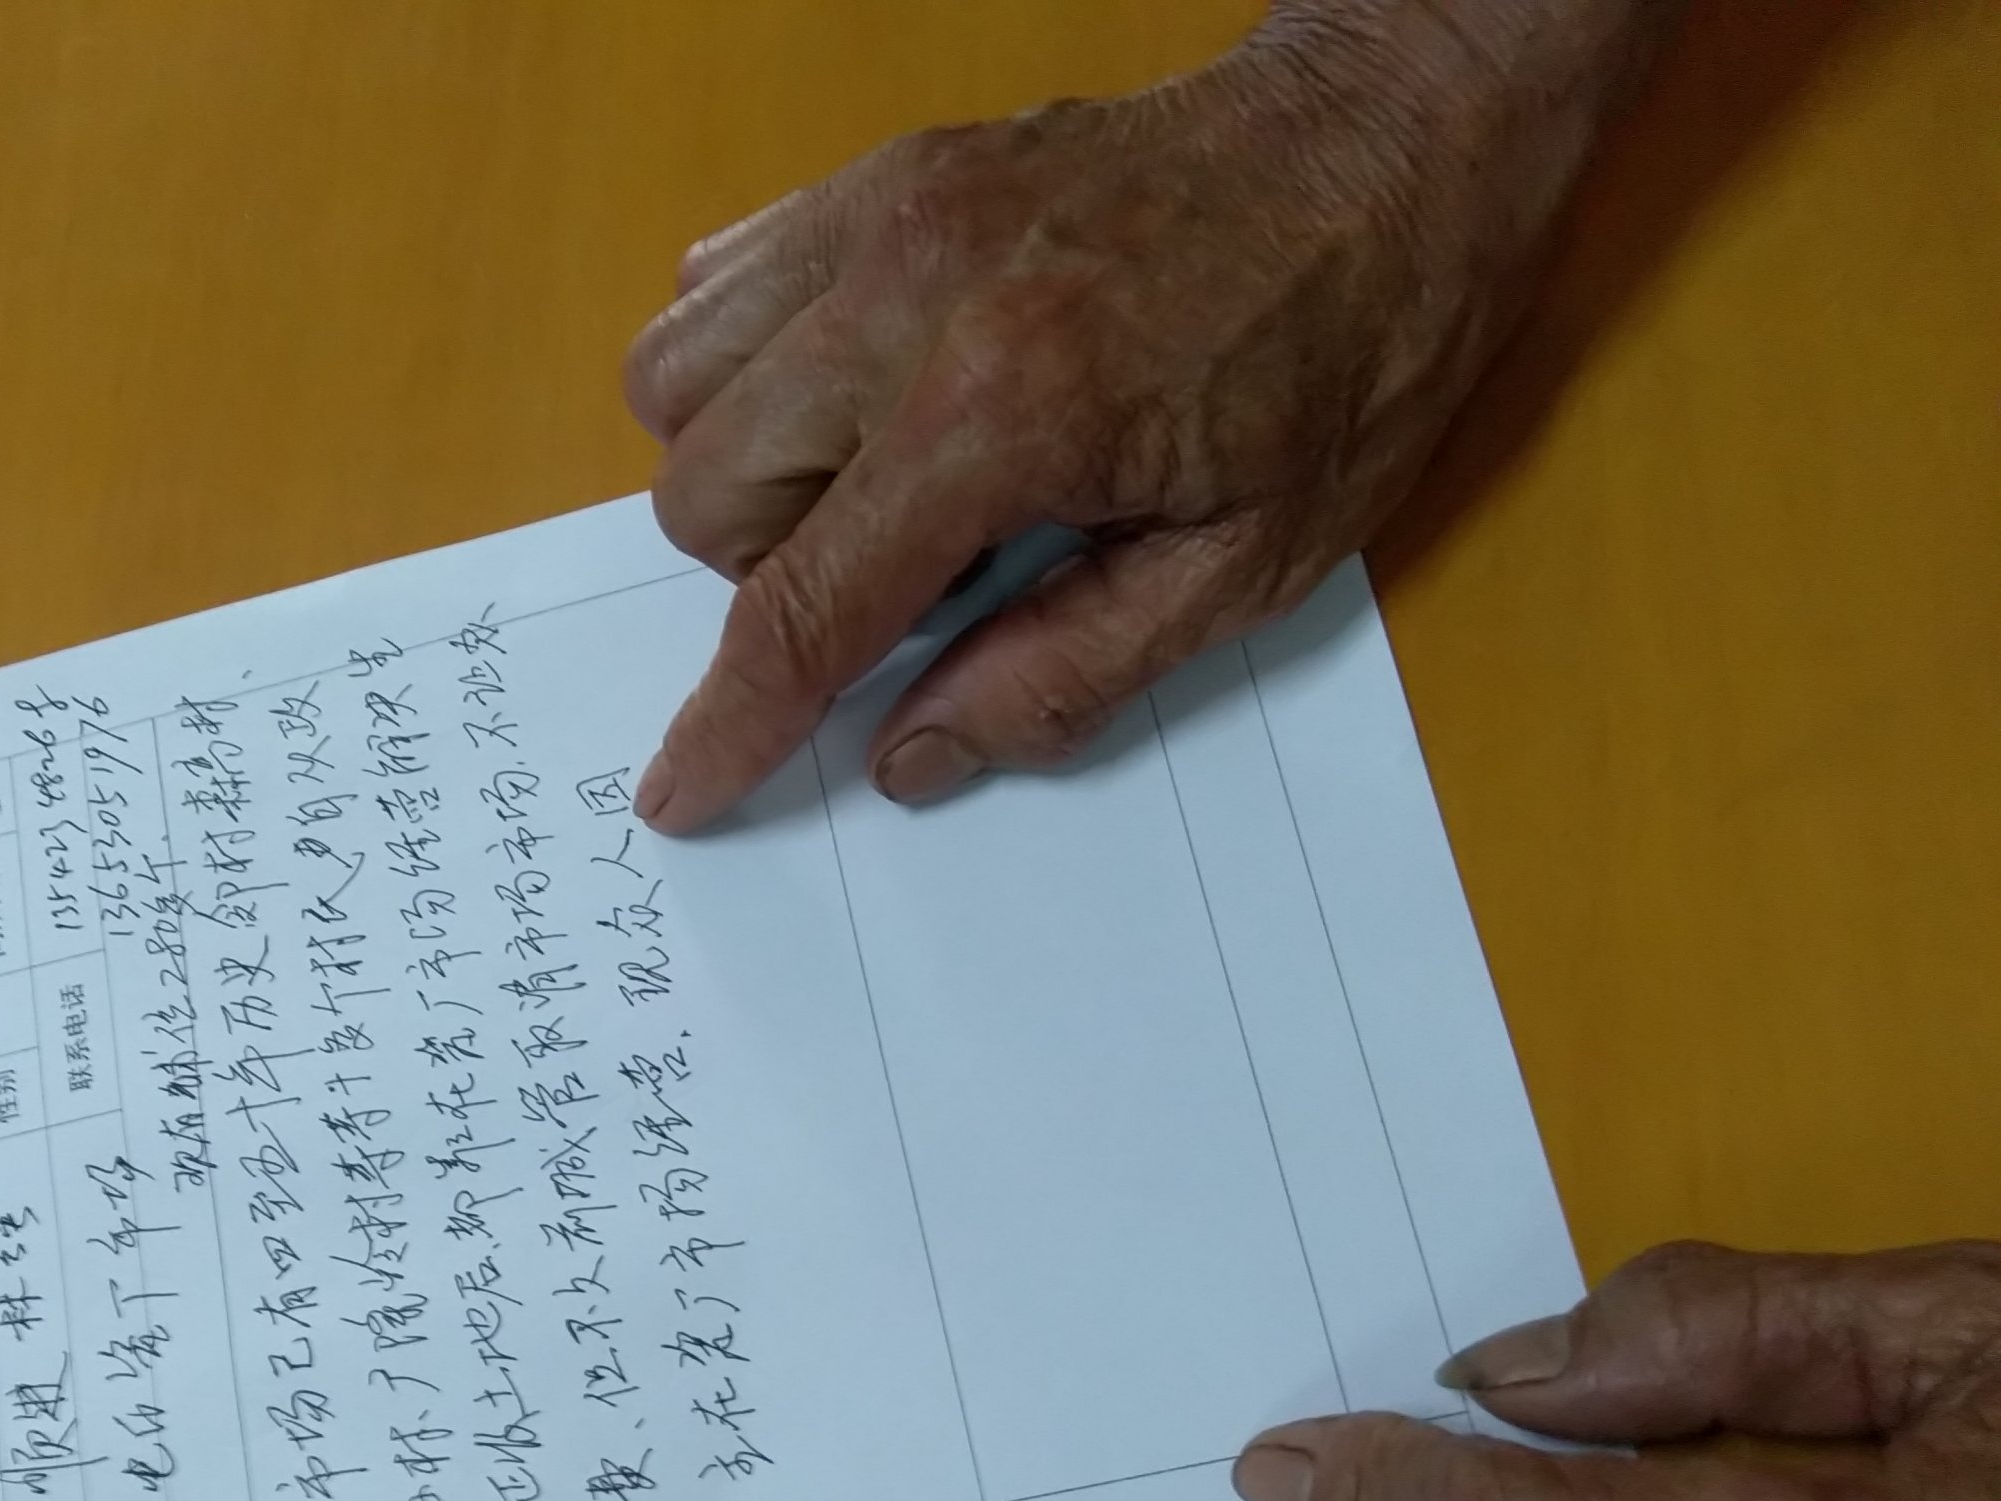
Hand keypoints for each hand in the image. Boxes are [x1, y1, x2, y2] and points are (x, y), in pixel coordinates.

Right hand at [621, 0, 1670, 832]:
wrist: (1395, 140)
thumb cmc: (1349, 350)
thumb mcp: (1249, 565)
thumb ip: (1064, 672)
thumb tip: (909, 756)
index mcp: (1010, 411)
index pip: (805, 604)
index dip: (734, 718)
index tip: (684, 788)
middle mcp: (913, 296)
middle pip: (706, 490)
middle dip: (768, 577)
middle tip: (903, 579)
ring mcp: (886, 213)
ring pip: (677, 379)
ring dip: (742, 468)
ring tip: (875, 482)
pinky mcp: (885, 170)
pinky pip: (718, 279)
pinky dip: (745, 361)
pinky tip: (855, 391)